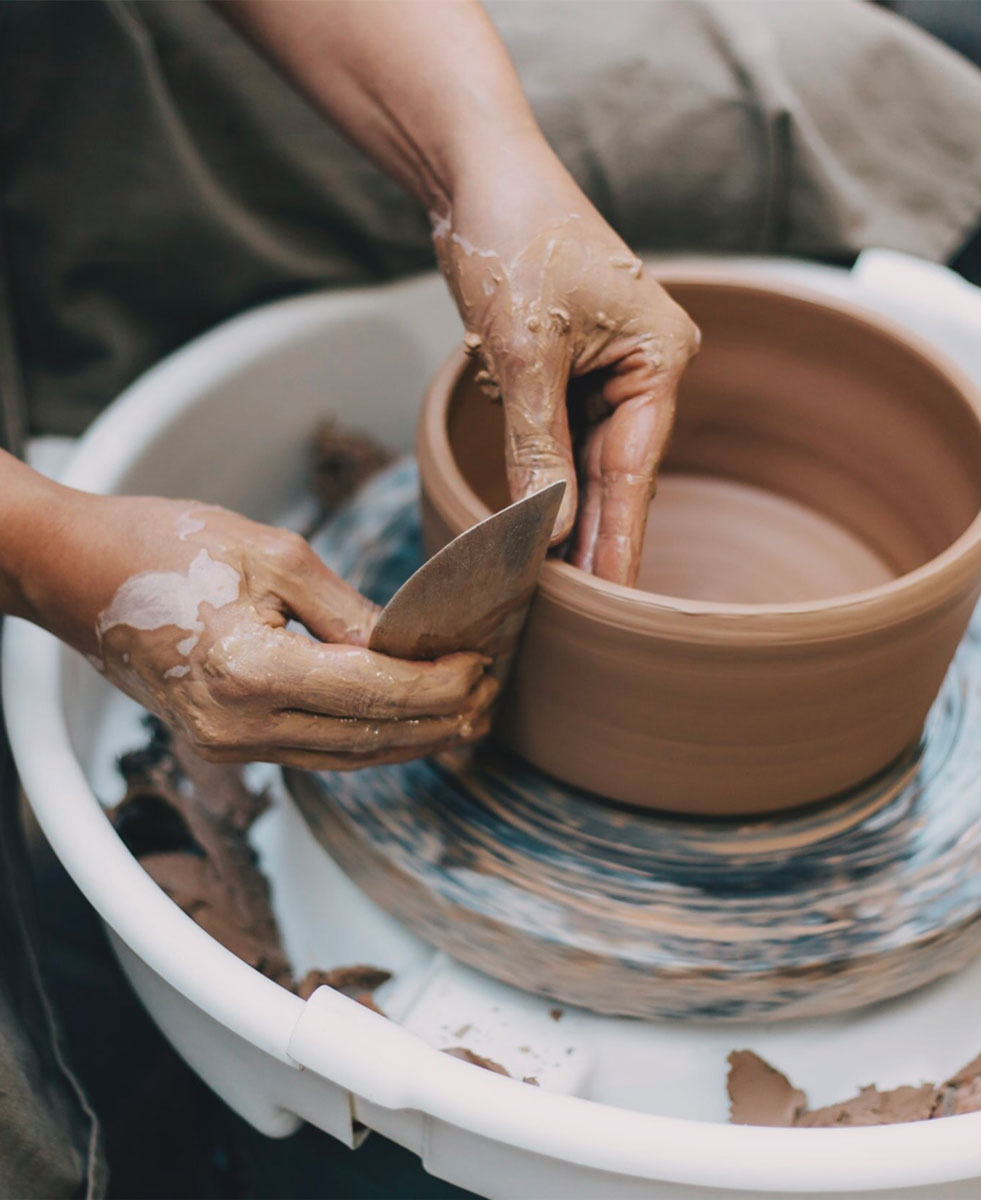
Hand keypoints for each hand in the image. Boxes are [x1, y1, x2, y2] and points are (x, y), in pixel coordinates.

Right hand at [24, 492, 495, 769]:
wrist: (73, 572)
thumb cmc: (164, 544)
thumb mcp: (273, 553)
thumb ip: (348, 611)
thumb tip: (410, 646)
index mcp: (250, 671)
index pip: (377, 694)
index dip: (441, 685)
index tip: (486, 666)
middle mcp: (238, 726)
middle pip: (371, 738)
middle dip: (441, 719)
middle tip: (493, 694)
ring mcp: (228, 745)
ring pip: (348, 756)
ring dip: (413, 739)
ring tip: (468, 714)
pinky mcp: (225, 744)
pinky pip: (316, 751)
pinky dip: (369, 739)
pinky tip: (408, 724)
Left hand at [434, 139, 699, 585]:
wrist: (476, 170)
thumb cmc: (512, 236)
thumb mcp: (524, 351)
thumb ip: (538, 447)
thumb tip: (547, 530)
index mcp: (660, 357)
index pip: (636, 469)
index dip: (619, 539)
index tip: (614, 601)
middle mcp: (647, 367)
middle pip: (619, 472)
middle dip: (595, 535)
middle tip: (582, 609)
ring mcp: (612, 368)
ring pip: (591, 460)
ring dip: (569, 512)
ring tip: (559, 583)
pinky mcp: (575, 367)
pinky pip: (566, 436)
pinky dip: (550, 475)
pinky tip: (541, 523)